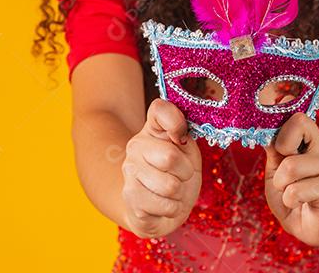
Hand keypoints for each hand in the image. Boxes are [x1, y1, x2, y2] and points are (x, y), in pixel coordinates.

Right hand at [121, 98, 201, 238]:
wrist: (161, 209)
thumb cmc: (179, 174)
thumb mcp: (188, 150)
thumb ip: (185, 134)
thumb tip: (179, 135)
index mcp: (153, 130)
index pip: (160, 109)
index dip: (177, 122)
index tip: (182, 139)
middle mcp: (135, 146)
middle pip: (170, 157)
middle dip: (186, 172)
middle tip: (182, 176)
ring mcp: (129, 172)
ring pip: (170, 186)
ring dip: (180, 194)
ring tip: (173, 192)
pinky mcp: (130, 198)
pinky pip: (166, 206)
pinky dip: (173, 209)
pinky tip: (165, 205)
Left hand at [264, 112, 318, 246]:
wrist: (312, 227)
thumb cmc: (293, 194)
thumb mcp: (276, 168)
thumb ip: (273, 146)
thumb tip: (262, 123)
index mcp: (310, 138)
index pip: (296, 113)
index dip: (279, 126)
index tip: (277, 148)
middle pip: (299, 122)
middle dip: (280, 151)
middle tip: (285, 171)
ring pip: (291, 165)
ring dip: (281, 184)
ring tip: (290, 191)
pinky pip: (295, 192)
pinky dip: (289, 200)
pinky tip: (300, 203)